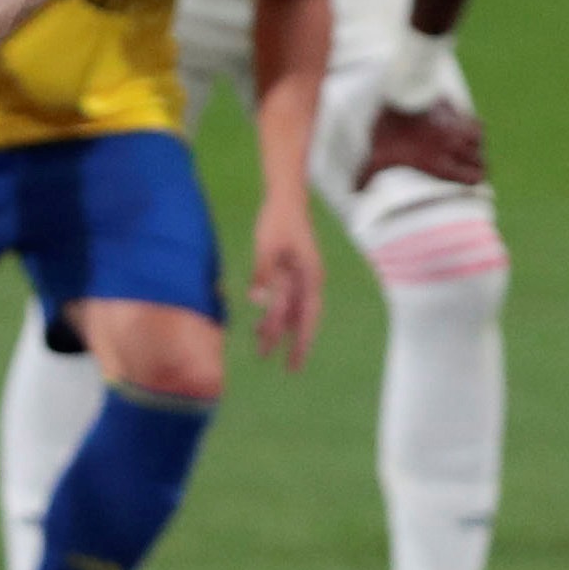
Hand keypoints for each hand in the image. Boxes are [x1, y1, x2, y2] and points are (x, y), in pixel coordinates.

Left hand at [251, 198, 323, 370]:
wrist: (285, 200)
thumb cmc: (278, 222)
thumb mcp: (267, 247)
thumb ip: (263, 275)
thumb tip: (258, 302)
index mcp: (309, 277)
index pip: (307, 317)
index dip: (302, 342)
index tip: (295, 363)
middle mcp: (309, 280)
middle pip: (302, 319)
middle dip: (295, 343)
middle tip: (288, 369)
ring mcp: (302, 277)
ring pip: (292, 310)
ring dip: (279, 328)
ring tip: (262, 347)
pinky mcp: (292, 273)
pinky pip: (285, 299)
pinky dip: (276, 313)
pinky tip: (262, 324)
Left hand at [355, 102, 485, 189]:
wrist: (399, 93)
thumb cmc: (389, 129)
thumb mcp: (375, 155)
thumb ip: (367, 175)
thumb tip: (354, 192)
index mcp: (439, 163)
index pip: (473, 177)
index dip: (475, 180)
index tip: (474, 182)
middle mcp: (454, 147)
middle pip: (480, 160)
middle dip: (478, 165)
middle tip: (473, 169)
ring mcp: (458, 127)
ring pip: (480, 141)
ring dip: (477, 147)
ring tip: (471, 151)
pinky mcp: (457, 110)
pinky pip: (475, 121)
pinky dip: (474, 128)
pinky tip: (466, 129)